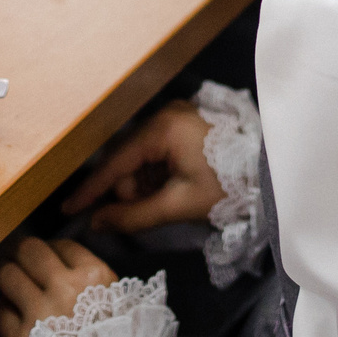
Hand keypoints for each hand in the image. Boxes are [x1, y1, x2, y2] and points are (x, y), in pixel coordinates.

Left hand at [0, 237, 118, 336]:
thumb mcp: (114, 299)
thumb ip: (86, 276)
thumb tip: (50, 255)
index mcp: (94, 276)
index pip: (61, 245)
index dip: (48, 248)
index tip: (42, 256)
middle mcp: (66, 290)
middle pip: (28, 251)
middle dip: (19, 252)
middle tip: (14, 257)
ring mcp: (41, 315)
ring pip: (7, 275)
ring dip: (4, 274)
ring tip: (5, 278)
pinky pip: (1, 312)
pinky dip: (4, 310)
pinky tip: (12, 313)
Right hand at [63, 102, 225, 232]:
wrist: (270, 172)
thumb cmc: (227, 187)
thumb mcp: (178, 205)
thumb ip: (133, 215)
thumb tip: (97, 222)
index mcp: (162, 128)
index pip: (115, 163)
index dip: (91, 190)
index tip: (67, 209)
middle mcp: (164, 114)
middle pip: (128, 161)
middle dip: (132, 190)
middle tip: (152, 208)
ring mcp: (175, 116)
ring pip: (141, 159)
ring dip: (146, 184)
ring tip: (171, 198)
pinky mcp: (184, 123)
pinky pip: (157, 152)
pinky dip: (159, 174)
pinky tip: (175, 186)